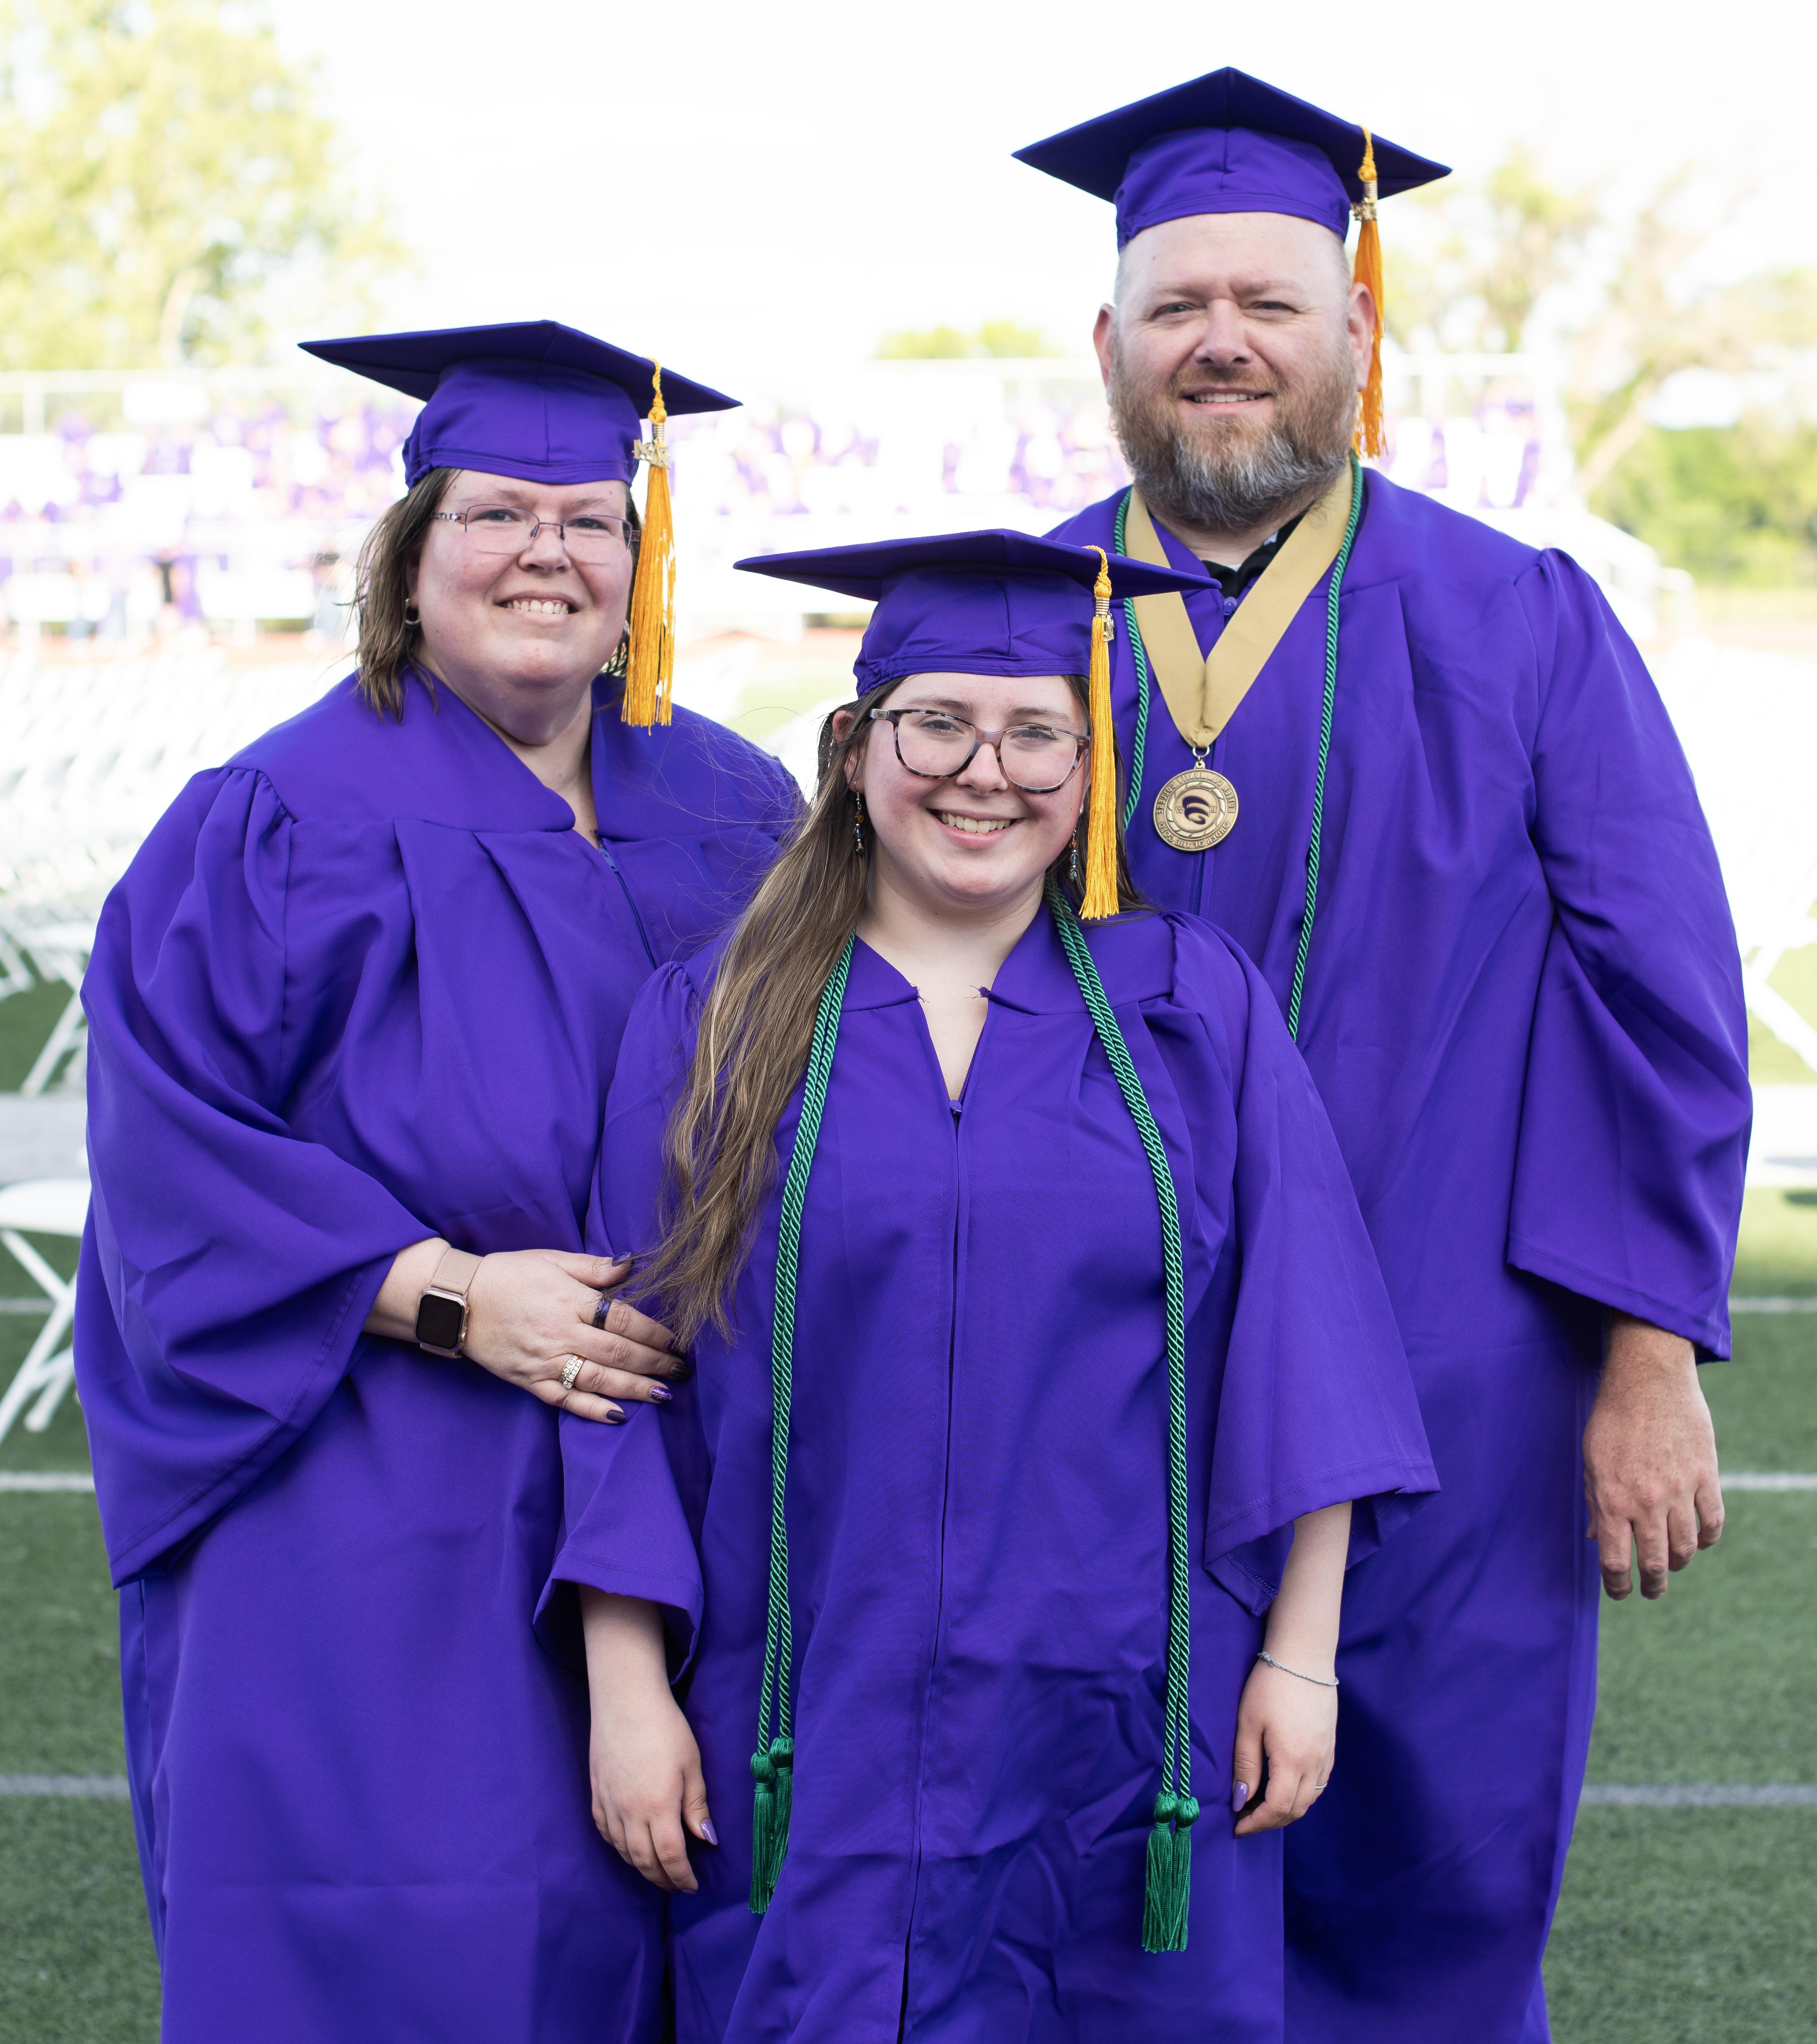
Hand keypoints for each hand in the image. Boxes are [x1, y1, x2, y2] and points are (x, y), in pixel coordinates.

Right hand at [463, 1249, 686, 1423]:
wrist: (458, 1302)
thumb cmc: (509, 1275)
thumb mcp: (552, 1259)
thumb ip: (594, 1267)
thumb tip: (631, 1264)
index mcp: (570, 1300)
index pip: (623, 1320)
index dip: (654, 1333)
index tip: (677, 1341)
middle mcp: (560, 1333)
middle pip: (618, 1353)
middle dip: (655, 1363)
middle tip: (683, 1371)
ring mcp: (544, 1360)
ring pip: (598, 1379)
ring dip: (635, 1389)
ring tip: (664, 1395)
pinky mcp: (529, 1381)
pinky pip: (565, 1400)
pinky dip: (592, 1409)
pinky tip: (618, 1415)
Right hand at [582, 1591, 714, 1891]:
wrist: (625, 1700)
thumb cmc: (666, 1727)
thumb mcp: (692, 1764)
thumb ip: (697, 1805)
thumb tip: (707, 1840)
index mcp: (658, 1806)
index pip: (670, 1857)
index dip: (682, 1877)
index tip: (693, 1886)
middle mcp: (629, 1812)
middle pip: (644, 1861)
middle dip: (662, 1880)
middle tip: (677, 1886)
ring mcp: (609, 1804)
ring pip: (622, 1851)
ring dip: (641, 1867)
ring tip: (657, 1871)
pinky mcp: (596, 1794)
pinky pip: (605, 1832)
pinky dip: (619, 1848)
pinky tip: (629, 1847)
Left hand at [1231, 1657, 1336, 1835]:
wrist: (1304, 1656)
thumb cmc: (1270, 1685)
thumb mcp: (1248, 1723)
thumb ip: (1246, 1764)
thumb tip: (1240, 1800)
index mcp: (1292, 1761)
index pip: (1276, 1808)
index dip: (1256, 1823)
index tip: (1237, 1827)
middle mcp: (1315, 1764)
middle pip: (1295, 1810)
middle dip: (1270, 1822)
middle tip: (1246, 1820)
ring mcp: (1326, 1755)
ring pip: (1310, 1799)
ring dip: (1287, 1810)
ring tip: (1262, 1807)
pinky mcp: (1331, 1746)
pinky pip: (1319, 1783)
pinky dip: (1302, 1795)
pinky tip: (1285, 1787)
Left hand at [1583, 1314, 1722, 1599]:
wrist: (1648, 1379)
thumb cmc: (1611, 1417)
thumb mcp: (1591, 1460)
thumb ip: (1596, 1503)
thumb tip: (1597, 1540)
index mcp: (1612, 1500)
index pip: (1616, 1562)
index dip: (1617, 1586)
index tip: (1620, 1593)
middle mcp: (1646, 1501)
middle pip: (1656, 1563)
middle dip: (1653, 1585)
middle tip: (1651, 1590)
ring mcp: (1679, 1490)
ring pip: (1687, 1548)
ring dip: (1679, 1562)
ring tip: (1673, 1564)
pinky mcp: (1705, 1476)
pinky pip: (1713, 1522)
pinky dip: (1708, 1538)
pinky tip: (1700, 1541)